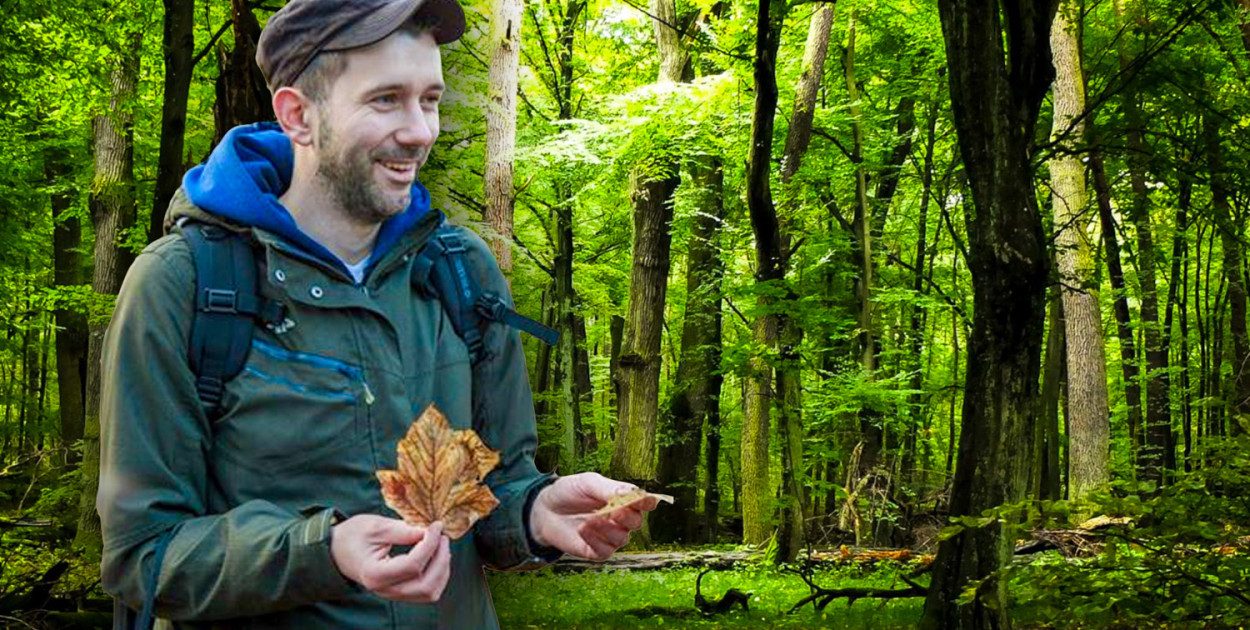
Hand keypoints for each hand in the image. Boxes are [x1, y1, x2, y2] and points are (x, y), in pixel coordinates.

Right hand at [330, 515, 450, 601]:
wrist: (337, 550)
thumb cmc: (353, 536)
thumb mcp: (375, 526)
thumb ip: (403, 530)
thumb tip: (429, 531)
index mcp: (375, 574)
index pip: (413, 565)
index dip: (430, 544)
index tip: (436, 525)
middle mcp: (385, 590)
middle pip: (426, 585)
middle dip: (441, 559)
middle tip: (441, 535)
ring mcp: (393, 594)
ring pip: (430, 592)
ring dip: (442, 568)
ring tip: (440, 544)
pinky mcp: (400, 591)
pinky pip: (426, 591)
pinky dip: (437, 575)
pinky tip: (436, 556)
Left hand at [528, 473, 659, 560]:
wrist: (544, 509)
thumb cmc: (569, 492)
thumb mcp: (588, 483)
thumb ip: (610, 489)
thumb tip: (634, 493)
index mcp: (624, 500)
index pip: (644, 503)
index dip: (646, 502)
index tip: (642, 500)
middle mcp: (621, 520)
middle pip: (636, 522)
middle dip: (627, 517)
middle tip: (615, 510)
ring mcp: (610, 537)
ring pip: (622, 538)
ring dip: (606, 529)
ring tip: (588, 519)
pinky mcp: (597, 551)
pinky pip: (605, 551)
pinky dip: (595, 540)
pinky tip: (582, 530)